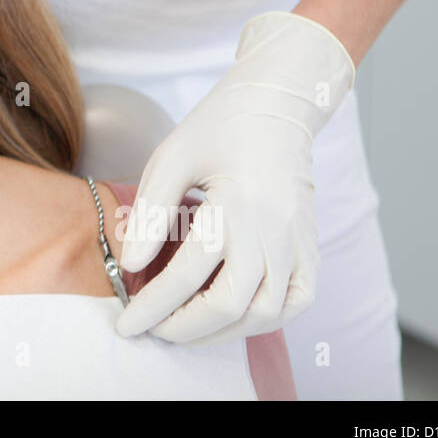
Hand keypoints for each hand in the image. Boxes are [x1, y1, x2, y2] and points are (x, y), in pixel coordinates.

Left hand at [113, 11, 355, 345]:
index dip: (152, 306)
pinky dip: (262, 319)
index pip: (187, 275)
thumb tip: (129, 266)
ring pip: (266, 314)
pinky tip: (229, 317)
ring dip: (221, 332)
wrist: (277, 104)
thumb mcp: (171, 158)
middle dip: (182, 327)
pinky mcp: (312, 248)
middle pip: (228, 306)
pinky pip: (296, 302)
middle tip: (150, 328)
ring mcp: (299, 243)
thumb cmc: (218, 128)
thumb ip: (150, 214)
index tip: (125, 324)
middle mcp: (275, 231)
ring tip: (182, 327)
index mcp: (237, 205)